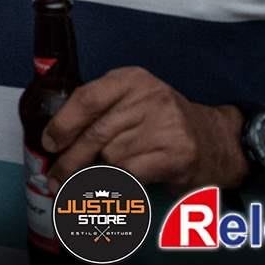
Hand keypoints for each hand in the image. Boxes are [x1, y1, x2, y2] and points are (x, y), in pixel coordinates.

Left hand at [43, 66, 247, 188]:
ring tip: (103, 175)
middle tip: (55, 178)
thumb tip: (54, 137)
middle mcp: (149, 98)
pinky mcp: (177, 155)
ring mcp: (166, 126)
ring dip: (101, 172)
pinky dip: (119, 183)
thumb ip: (98, 111)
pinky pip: (130, 174)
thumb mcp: (131, 101)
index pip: (86, 98)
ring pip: (111, 156)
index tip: (48, 144)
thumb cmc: (162, 122)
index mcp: (131, 79)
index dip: (63, 124)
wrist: (216, 140)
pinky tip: (120, 184)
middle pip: (95, 133)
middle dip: (70, 160)